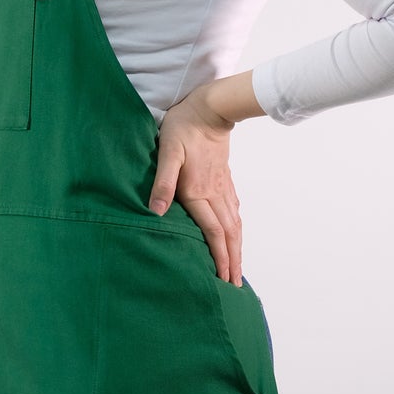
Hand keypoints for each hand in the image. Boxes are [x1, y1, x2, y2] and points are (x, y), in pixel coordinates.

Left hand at [147, 71, 264, 282]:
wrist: (209, 108)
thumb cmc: (183, 128)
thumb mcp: (167, 153)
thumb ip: (162, 183)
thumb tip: (156, 213)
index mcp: (199, 192)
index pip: (212, 232)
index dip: (219, 258)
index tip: (224, 279)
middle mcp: (215, 194)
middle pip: (228, 235)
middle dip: (232, 262)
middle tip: (235, 285)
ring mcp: (223, 188)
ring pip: (234, 225)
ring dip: (237, 249)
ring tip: (238, 269)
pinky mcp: (225, 180)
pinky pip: (234, 212)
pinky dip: (237, 230)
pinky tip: (235, 235)